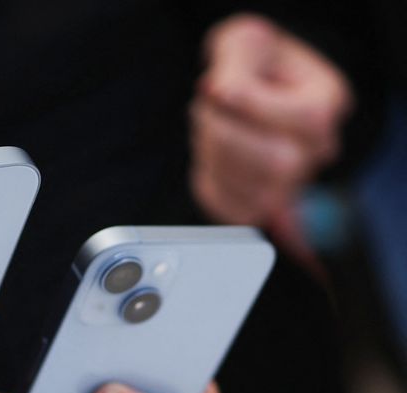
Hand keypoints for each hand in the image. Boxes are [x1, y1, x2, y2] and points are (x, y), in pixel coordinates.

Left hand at [191, 14, 351, 253]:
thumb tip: (223, 93)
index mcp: (327, 103)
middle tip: (206, 109)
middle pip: (280, 163)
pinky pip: (230, 207)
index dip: (254, 106)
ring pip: (253, 191)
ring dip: (213, 156)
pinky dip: (209, 178)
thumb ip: (237, 66)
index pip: (307, 118)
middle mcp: (318, 150)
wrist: (240, 91)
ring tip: (209, 126)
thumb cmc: (248, 64)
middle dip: (227, 135)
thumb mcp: (245, 45)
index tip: (220, 89)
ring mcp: (291, 183)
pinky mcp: (257, 205)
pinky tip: (210, 154)